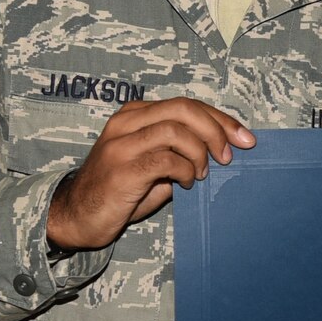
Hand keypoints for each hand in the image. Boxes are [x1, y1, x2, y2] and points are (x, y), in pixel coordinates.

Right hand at [46, 97, 253, 250]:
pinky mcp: (121, 169)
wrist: (76, 216)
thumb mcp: (152, 166)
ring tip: (200, 174)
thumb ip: (179, 153)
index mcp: (135, 115)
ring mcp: (121, 144)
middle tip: (229, 155)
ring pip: (176, 130)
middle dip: (217, 129)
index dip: (220, 119)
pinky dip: (184, 170)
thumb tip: (220, 151)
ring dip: (199, 152)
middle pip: (183, 108)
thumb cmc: (118, 192)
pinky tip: (185, 184)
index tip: (245, 138)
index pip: (186, 104)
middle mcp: (126, 122)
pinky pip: (165, 160)